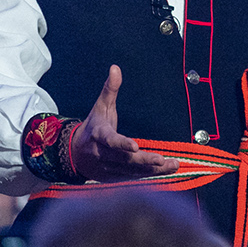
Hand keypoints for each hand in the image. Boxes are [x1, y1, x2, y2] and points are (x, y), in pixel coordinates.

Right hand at [69, 66, 180, 181]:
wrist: (74, 155)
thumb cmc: (93, 128)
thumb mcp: (100, 108)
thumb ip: (109, 90)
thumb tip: (115, 68)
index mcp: (99, 135)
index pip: (110, 140)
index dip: (121, 144)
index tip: (134, 146)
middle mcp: (103, 155)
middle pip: (124, 160)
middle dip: (143, 161)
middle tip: (161, 160)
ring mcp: (108, 169)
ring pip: (131, 171)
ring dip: (153, 170)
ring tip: (173, 165)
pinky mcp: (114, 178)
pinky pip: (133, 178)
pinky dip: (150, 176)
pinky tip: (167, 170)